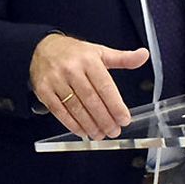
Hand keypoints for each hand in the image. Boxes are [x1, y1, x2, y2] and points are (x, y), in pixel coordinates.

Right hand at [30, 33, 147, 139]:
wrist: (41, 48)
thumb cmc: (74, 53)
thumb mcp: (99, 51)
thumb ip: (122, 58)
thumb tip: (143, 55)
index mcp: (88, 60)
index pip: (105, 86)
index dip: (115, 105)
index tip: (124, 119)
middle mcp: (71, 69)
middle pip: (91, 100)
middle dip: (104, 119)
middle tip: (114, 131)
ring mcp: (56, 80)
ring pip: (76, 108)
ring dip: (89, 124)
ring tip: (100, 134)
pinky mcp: (44, 91)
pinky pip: (59, 111)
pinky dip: (72, 124)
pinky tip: (82, 131)